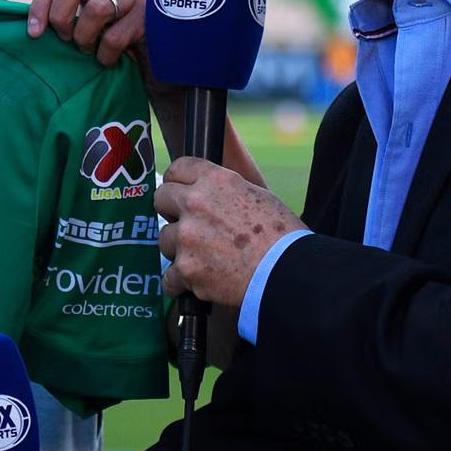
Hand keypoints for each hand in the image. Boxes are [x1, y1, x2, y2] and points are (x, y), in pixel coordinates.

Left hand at [25, 0, 146, 66]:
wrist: (164, 68)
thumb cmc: (120, 49)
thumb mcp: (90, 28)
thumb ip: (69, 17)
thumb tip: (32, 27)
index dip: (39, 6)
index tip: (34, 34)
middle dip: (61, 17)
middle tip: (67, 39)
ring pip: (95, 9)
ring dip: (85, 38)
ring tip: (91, 50)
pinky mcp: (152, 17)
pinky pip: (114, 37)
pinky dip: (105, 55)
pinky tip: (111, 60)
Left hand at [158, 156, 305, 308]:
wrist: (289, 272)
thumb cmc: (283, 236)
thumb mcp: (258, 196)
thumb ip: (226, 191)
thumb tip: (210, 195)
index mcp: (216, 181)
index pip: (179, 167)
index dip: (177, 180)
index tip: (178, 190)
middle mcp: (196, 204)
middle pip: (161, 198)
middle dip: (172, 211)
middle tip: (186, 224)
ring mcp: (188, 237)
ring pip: (165, 239)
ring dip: (179, 249)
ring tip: (203, 258)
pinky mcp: (186, 268)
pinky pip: (169, 277)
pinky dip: (180, 282)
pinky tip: (194, 283)